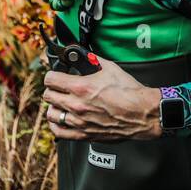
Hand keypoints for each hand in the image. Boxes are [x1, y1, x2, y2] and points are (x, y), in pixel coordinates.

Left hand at [43, 56, 161, 140]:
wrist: (142, 113)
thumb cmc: (129, 93)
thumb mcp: (110, 68)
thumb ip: (94, 59)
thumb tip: (85, 54)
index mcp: (81, 87)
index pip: (50, 80)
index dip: (52, 75)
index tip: (56, 75)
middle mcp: (76, 105)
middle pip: (48, 96)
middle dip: (52, 89)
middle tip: (59, 88)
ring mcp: (79, 121)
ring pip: (51, 114)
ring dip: (54, 107)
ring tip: (61, 103)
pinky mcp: (84, 134)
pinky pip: (59, 132)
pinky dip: (56, 125)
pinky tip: (61, 119)